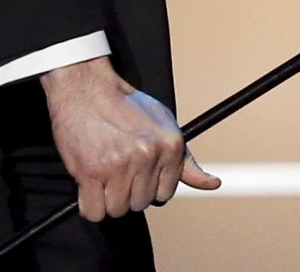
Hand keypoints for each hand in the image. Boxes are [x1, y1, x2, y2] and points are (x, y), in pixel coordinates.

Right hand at [41, 58, 220, 218]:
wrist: (86, 89)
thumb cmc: (124, 107)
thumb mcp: (164, 126)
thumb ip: (186, 161)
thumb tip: (213, 183)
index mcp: (170, 145)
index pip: (165, 194)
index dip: (148, 186)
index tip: (137, 172)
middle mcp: (148, 155)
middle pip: (140, 203)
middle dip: (126, 191)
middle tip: (116, 167)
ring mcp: (119, 164)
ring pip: (117, 209)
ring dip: (107, 198)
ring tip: (103, 171)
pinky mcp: (90, 171)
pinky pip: (93, 211)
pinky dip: (88, 203)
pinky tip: (89, 181)